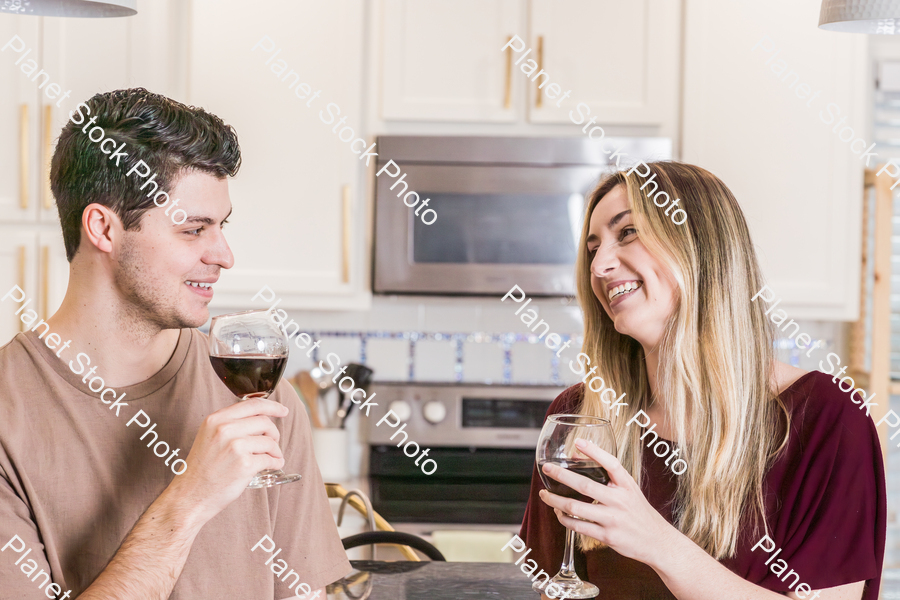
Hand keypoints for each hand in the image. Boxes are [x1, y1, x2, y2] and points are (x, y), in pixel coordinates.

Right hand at [163, 398, 288, 524]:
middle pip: (264, 422)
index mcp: (216, 419)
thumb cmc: (202, 468)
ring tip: (272, 457)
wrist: (190, 495)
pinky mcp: (244, 465)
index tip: (283, 411)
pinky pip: (270, 459)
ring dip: (276, 450)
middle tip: (273, 443)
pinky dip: (276, 462)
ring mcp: (235, 447)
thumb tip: (260, 418)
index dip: (272, 406)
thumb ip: (230, 424)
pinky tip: (273, 465)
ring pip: (270, 441)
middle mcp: (225, 429)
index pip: (252, 404)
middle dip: (274, 433)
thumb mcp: (209, 436)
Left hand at [538, 438, 675, 565]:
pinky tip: (559, 514)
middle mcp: (620, 501)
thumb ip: (608, 475)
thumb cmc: (638, 511)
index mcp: (626, 486)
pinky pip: (579, 527)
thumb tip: (578, 455)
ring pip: (576, 508)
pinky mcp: (607, 536)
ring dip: (555, 501)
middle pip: (585, 486)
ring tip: (544, 495)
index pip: (612, 464)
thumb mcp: (628, 489)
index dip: (595, 452)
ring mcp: (613, 519)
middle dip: (562, 476)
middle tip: (547, 468)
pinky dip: (565, 520)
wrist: (656, 540)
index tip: (578, 442)